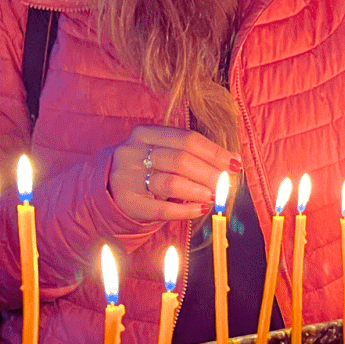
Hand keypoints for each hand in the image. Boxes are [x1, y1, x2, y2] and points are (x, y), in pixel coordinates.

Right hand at [108, 125, 239, 222]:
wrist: (109, 188)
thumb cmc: (147, 168)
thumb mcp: (164, 152)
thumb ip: (193, 153)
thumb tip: (233, 160)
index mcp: (144, 133)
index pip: (187, 139)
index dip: (214, 152)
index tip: (234, 164)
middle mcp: (133, 152)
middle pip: (181, 160)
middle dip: (209, 173)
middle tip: (226, 184)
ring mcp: (127, 178)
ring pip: (171, 183)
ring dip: (198, 190)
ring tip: (214, 196)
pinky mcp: (129, 202)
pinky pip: (162, 209)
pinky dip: (185, 210)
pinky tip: (201, 209)